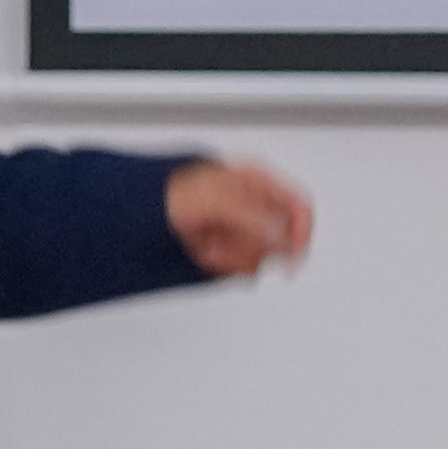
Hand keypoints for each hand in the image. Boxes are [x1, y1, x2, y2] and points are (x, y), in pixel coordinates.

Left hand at [163, 161, 314, 280]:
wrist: (146, 209)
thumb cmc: (175, 192)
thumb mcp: (218, 200)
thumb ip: (253, 219)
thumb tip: (280, 239)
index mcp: (259, 181)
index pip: (301, 207)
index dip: (301, 232)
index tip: (291, 254)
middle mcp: (255, 204)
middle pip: (281, 239)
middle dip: (253, 247)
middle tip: (228, 243)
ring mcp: (244, 227)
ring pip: (263, 257)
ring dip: (235, 257)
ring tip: (210, 245)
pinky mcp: (233, 247)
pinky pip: (245, 267)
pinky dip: (225, 265)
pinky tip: (207, 252)